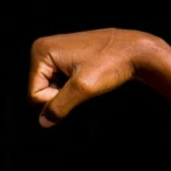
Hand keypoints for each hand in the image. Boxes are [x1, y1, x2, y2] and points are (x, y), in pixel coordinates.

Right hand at [29, 28, 160, 127]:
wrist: (137, 51)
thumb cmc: (112, 63)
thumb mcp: (83, 88)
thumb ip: (59, 106)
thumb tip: (43, 122)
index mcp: (41, 51)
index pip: (33, 94)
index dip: (55, 99)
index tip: (78, 86)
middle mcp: (43, 48)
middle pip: (39, 90)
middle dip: (61, 95)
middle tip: (83, 83)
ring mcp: (54, 52)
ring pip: (50, 88)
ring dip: (68, 91)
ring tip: (87, 78)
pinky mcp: (64, 56)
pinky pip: (59, 81)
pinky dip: (73, 85)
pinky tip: (87, 76)